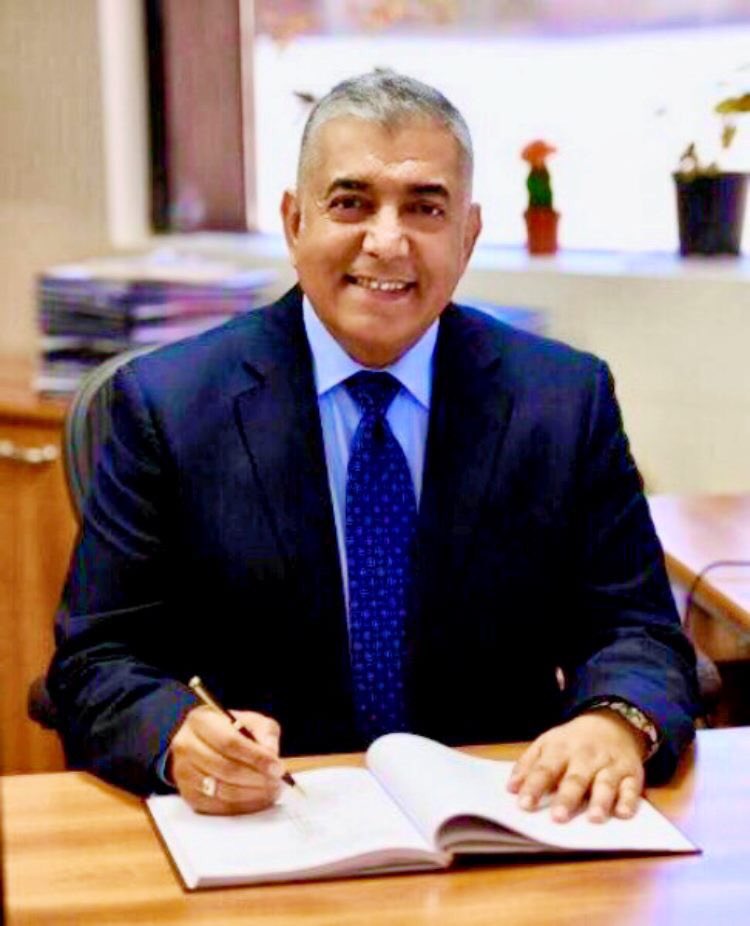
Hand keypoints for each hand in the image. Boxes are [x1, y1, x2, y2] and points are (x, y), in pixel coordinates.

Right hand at [169, 705, 285, 814]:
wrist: (205, 743)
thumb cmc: (230, 730)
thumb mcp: (250, 721)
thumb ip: (264, 732)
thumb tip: (271, 753)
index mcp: (200, 720)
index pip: (229, 742)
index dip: (256, 757)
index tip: (277, 767)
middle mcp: (185, 745)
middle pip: (225, 768)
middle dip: (256, 778)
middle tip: (277, 782)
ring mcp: (182, 773)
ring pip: (221, 790)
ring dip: (252, 794)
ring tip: (271, 790)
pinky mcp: (187, 795)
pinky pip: (217, 807)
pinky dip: (241, 806)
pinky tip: (257, 799)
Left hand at [507, 711, 646, 822]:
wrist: (613, 723)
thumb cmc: (573, 741)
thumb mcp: (547, 744)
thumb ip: (528, 765)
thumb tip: (511, 788)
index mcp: (561, 749)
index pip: (545, 769)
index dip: (534, 786)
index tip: (524, 805)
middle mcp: (586, 757)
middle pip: (575, 778)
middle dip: (567, 797)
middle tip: (558, 817)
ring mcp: (610, 765)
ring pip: (605, 783)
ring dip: (600, 801)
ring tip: (594, 818)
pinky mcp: (632, 774)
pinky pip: (632, 788)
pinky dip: (629, 801)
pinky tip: (623, 813)